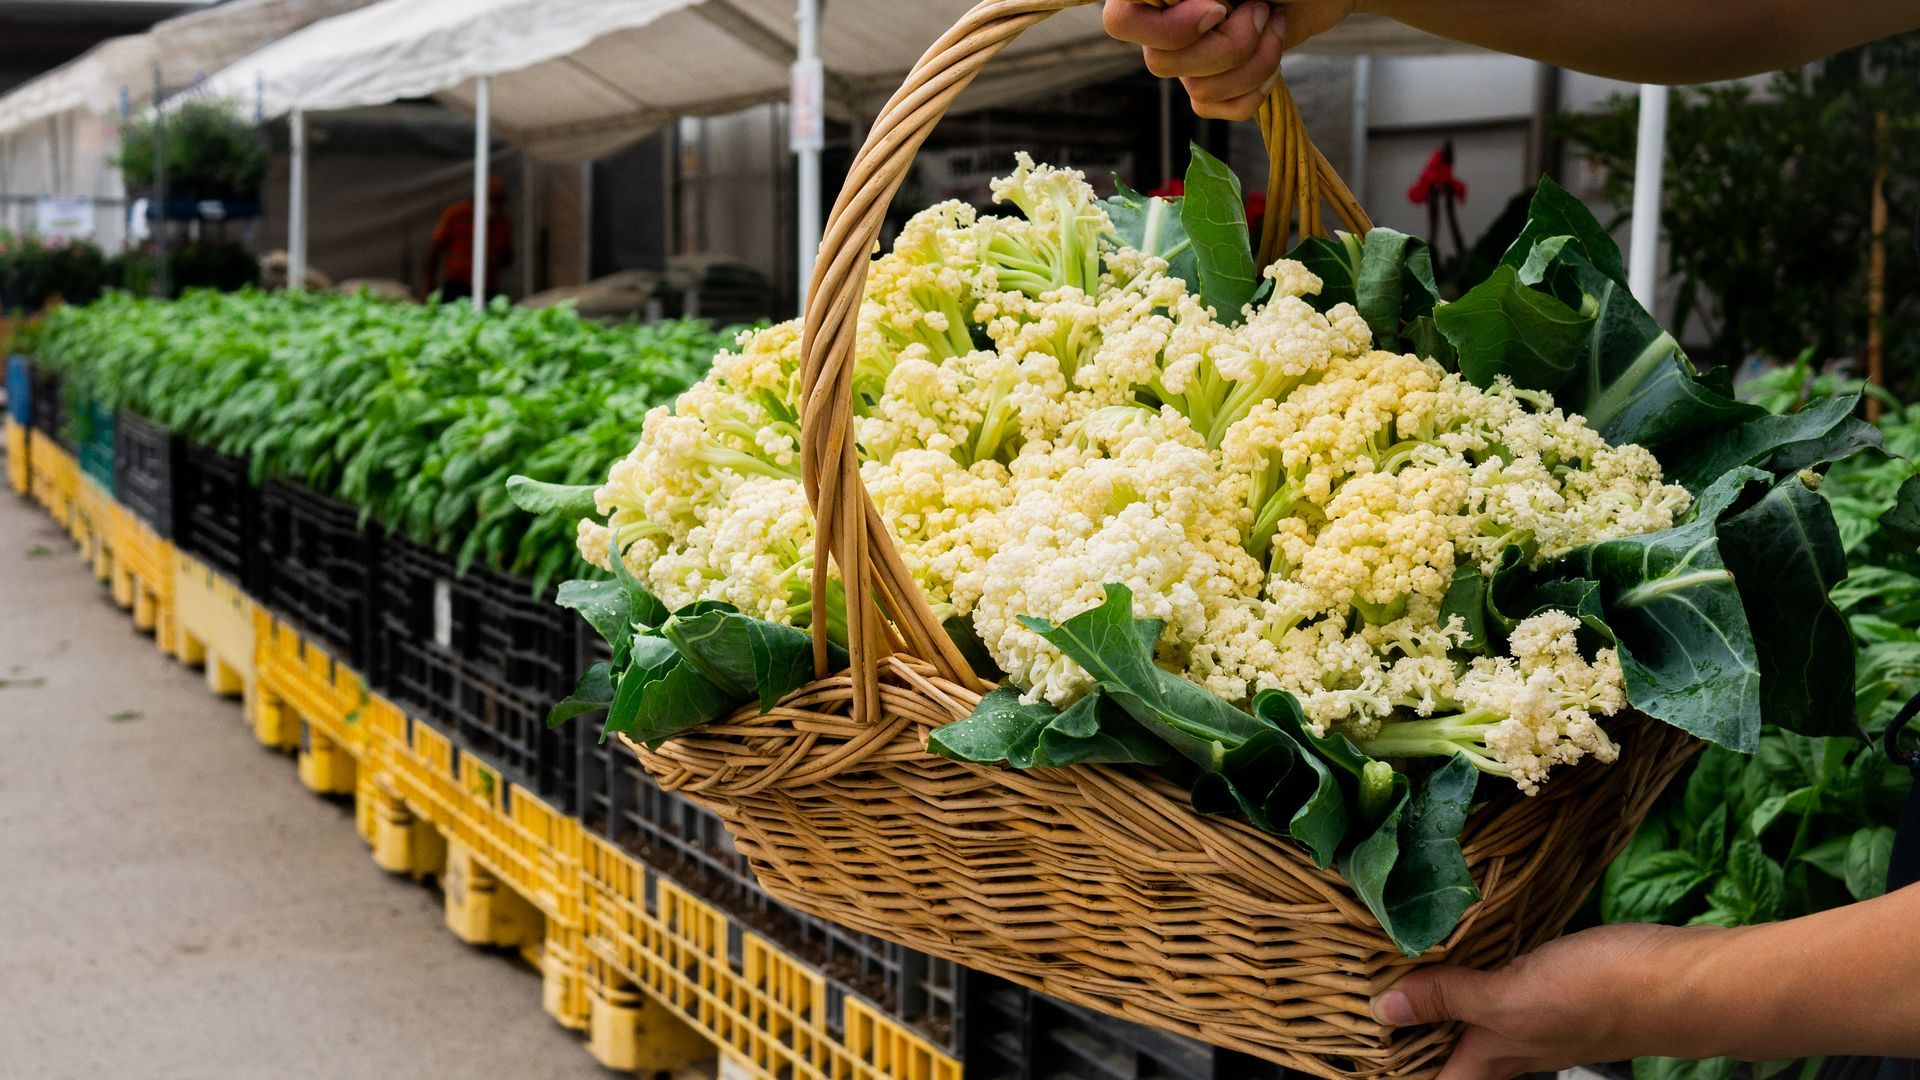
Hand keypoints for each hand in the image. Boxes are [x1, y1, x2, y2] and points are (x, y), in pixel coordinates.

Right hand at [1102, 0, 1354, 119]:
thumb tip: (1181, 5)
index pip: (1120, 20)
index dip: (1170, 27)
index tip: (1218, 9)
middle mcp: (1162, 23)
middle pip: (1161, 63)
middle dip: (1228, 43)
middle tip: (1260, 8)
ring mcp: (1186, 58)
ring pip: (1197, 88)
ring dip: (1253, 60)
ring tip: (1275, 23)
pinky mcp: (1213, 85)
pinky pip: (1215, 109)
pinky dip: (1254, 88)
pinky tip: (1274, 58)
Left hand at [1369, 923, 1723, 1079]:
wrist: (1686, 980)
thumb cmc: (1603, 994)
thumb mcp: (1510, 998)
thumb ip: (1449, 1000)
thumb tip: (1383, 1011)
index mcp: (1495, 1055)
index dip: (1397, 1074)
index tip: (1357, 1056)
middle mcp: (1514, 1042)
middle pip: (1451, 1050)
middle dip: (1409, 1030)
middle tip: (1363, 996)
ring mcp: (1539, 1013)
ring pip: (1476, 1013)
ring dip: (1437, 993)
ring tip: (1393, 960)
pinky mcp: (1558, 979)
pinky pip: (1503, 979)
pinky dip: (1475, 963)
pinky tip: (1460, 934)